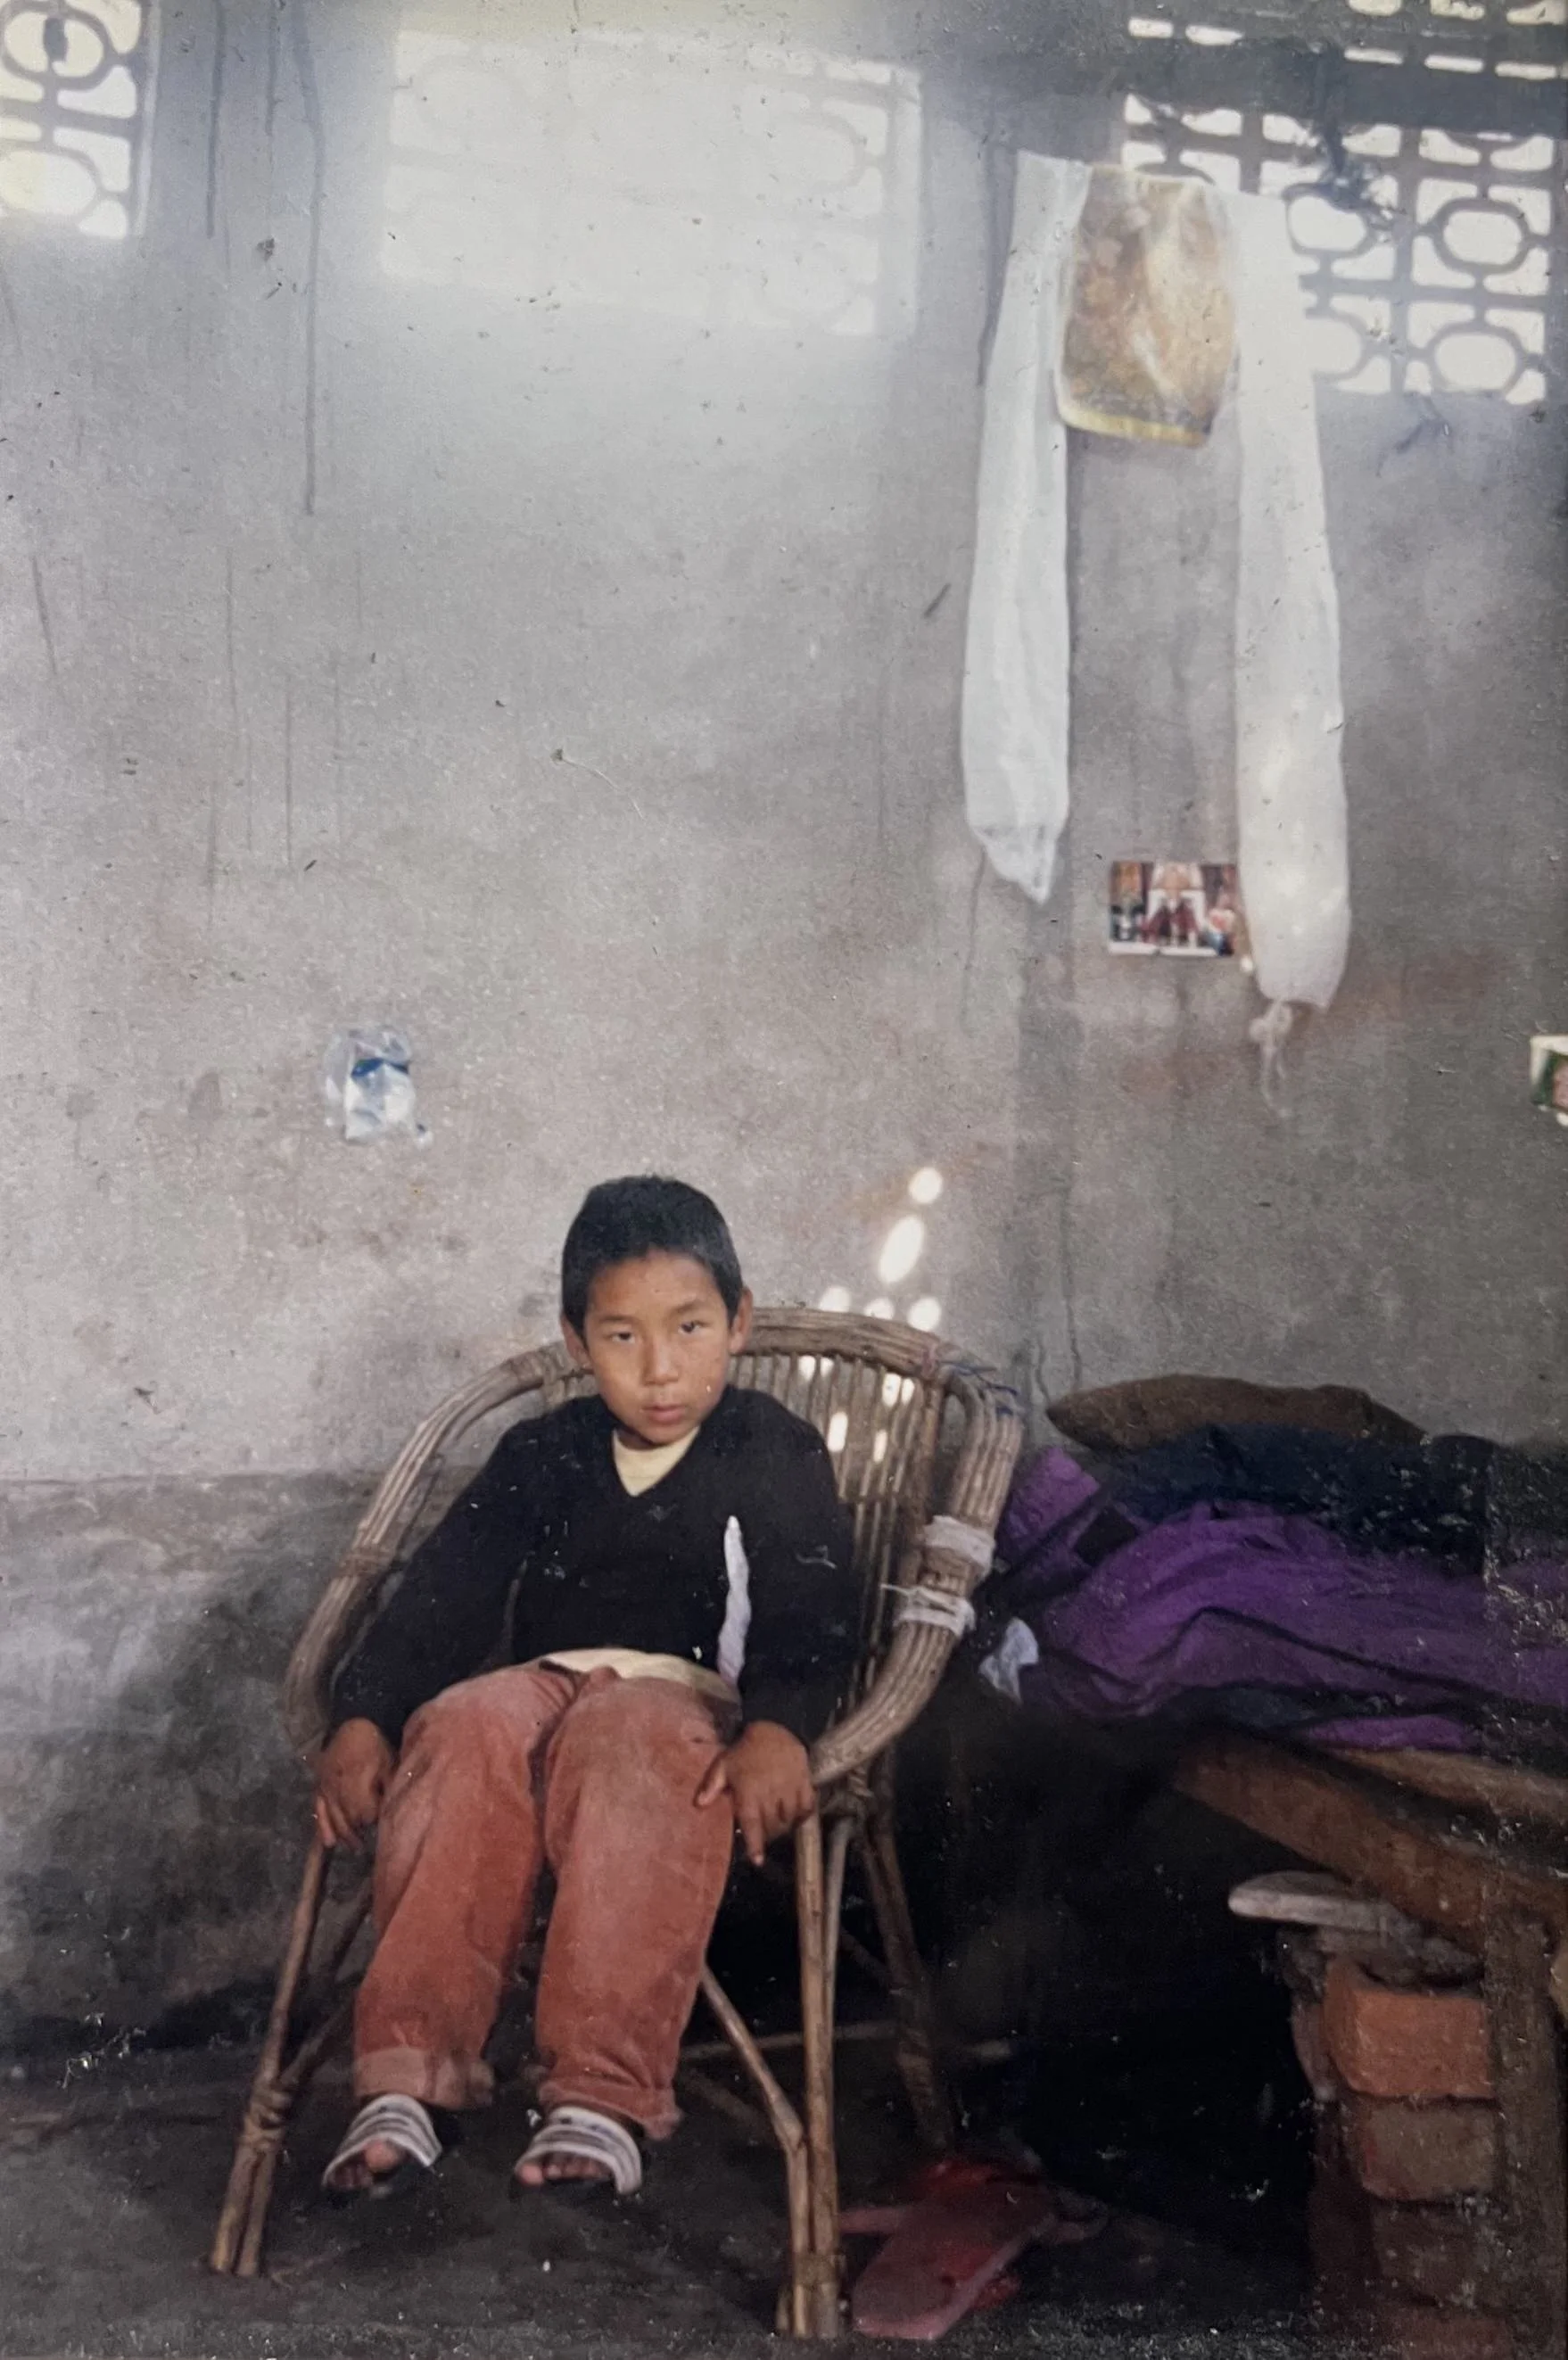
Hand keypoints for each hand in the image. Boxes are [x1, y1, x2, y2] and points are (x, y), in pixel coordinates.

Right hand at [314, 1718, 394, 1850]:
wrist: (354, 1722)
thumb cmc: (376, 1744)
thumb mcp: (390, 1764)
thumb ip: (389, 1788)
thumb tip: (392, 1811)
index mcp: (357, 1786)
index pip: (365, 1816)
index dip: (373, 1824)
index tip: (381, 1829)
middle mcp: (339, 1791)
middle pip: (348, 1822)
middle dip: (358, 1834)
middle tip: (366, 1846)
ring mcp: (326, 1790)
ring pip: (333, 1820)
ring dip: (343, 1835)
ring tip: (354, 1847)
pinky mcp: (319, 1786)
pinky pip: (319, 1811)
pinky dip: (323, 1827)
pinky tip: (328, 1842)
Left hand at [696, 1721, 815, 1865]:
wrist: (774, 1727)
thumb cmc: (744, 1750)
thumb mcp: (723, 1765)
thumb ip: (711, 1786)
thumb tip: (698, 1805)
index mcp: (749, 1792)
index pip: (752, 1823)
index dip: (755, 1844)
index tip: (757, 1861)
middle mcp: (771, 1793)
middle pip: (772, 1826)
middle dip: (767, 1834)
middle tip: (762, 1832)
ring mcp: (790, 1788)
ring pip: (789, 1819)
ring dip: (783, 1826)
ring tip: (777, 1824)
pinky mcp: (805, 1782)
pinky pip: (807, 1807)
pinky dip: (802, 1815)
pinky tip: (795, 1815)